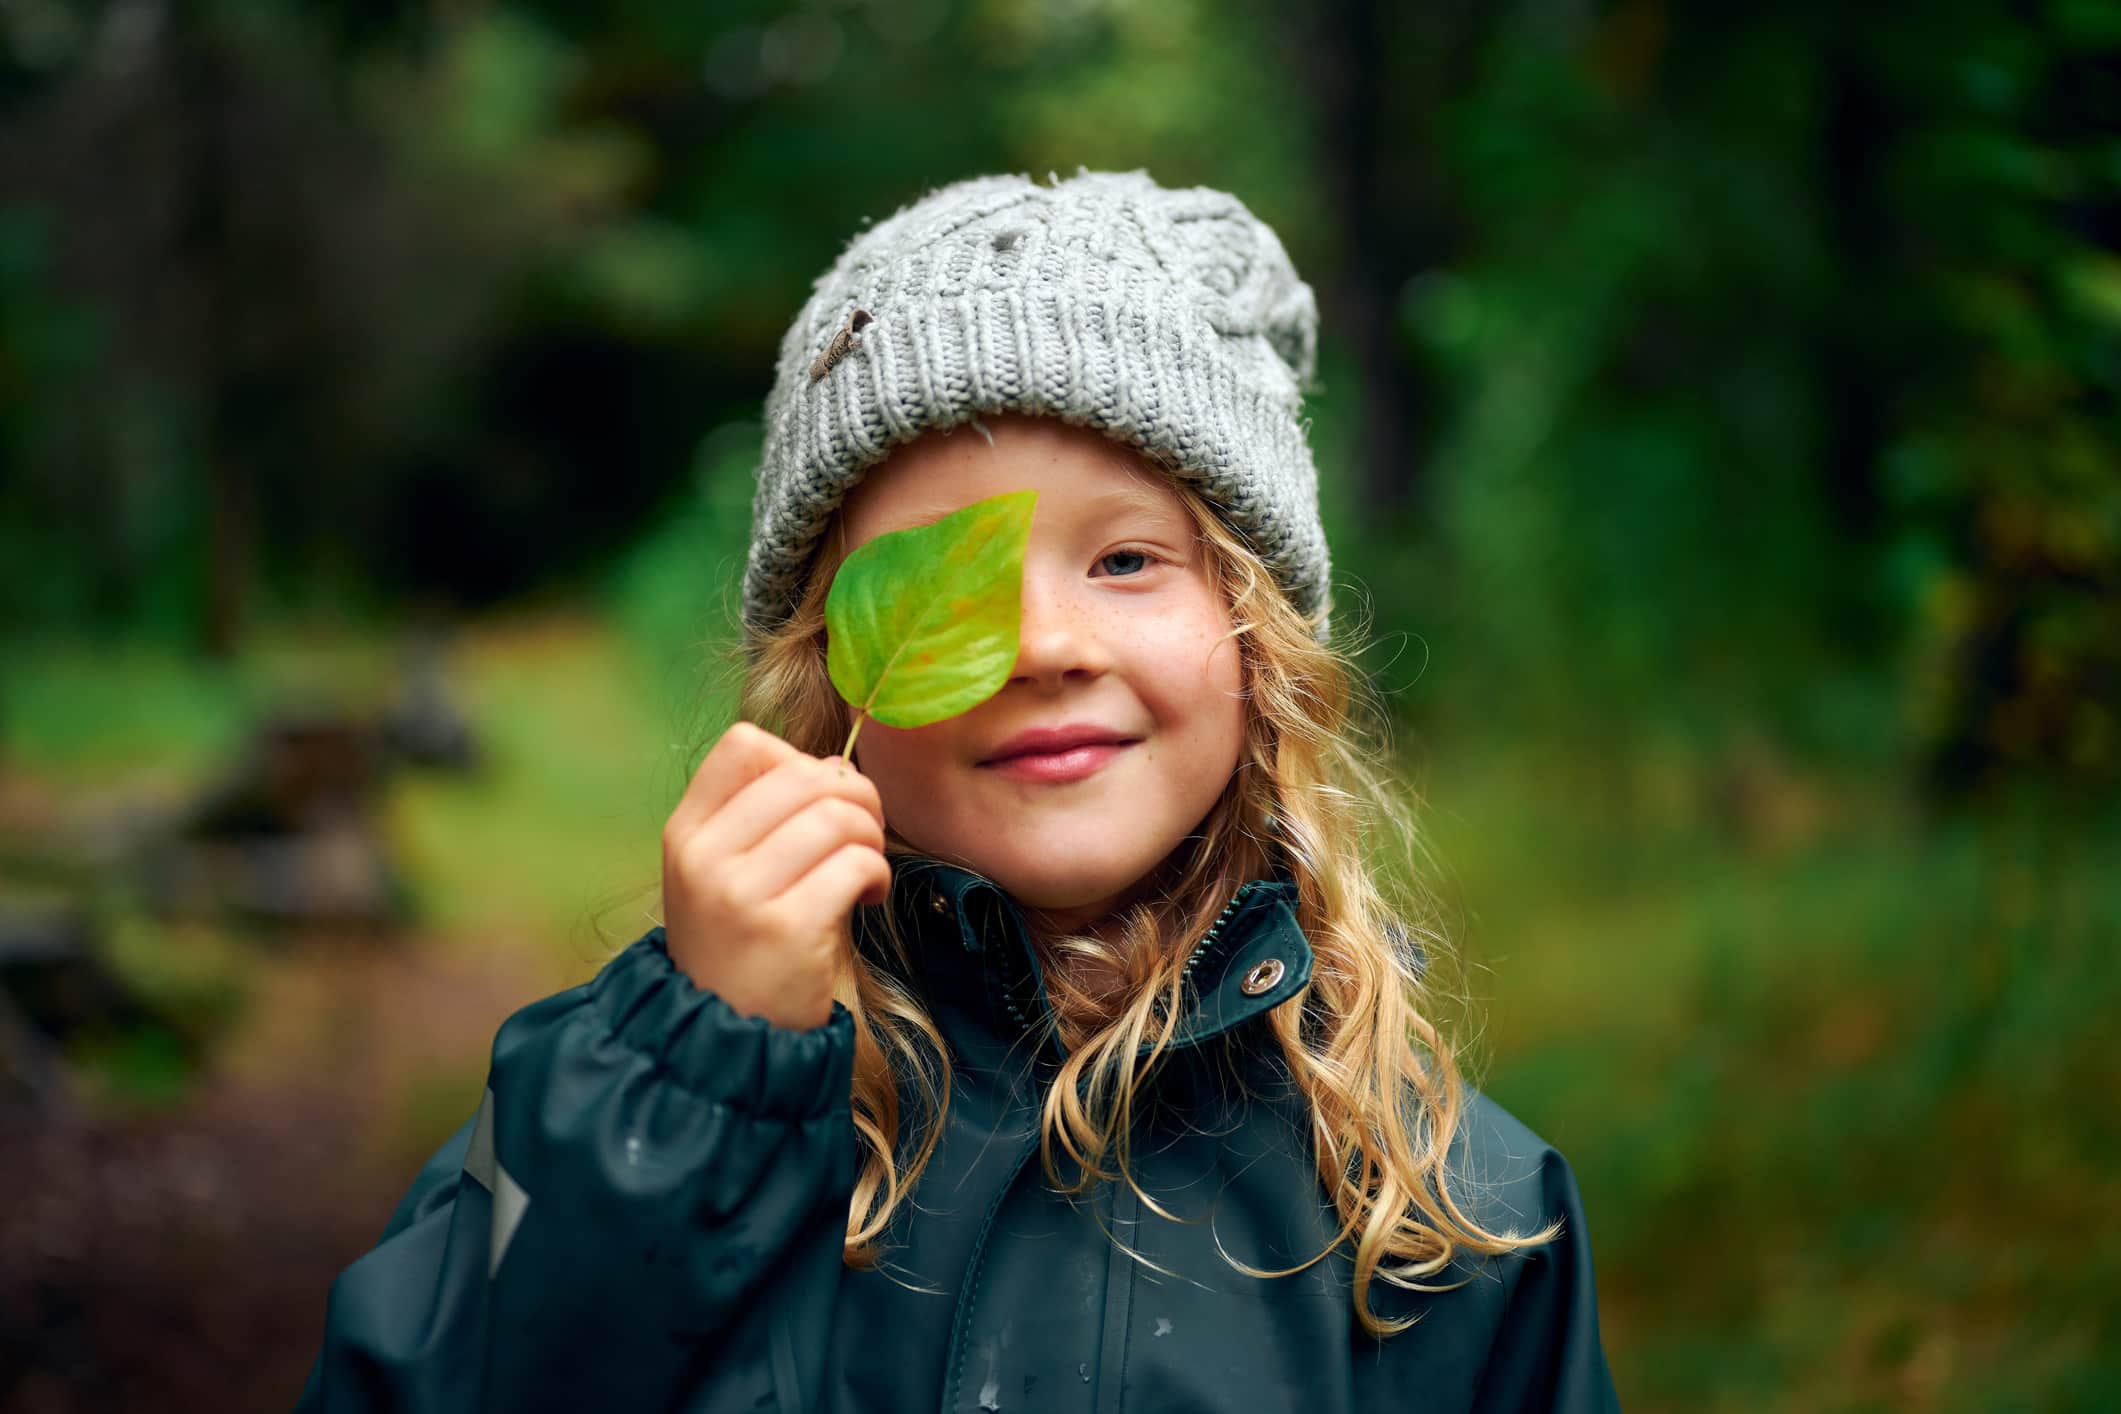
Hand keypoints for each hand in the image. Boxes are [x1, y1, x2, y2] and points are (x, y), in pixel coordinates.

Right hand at [660, 721, 890, 1029]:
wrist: (723, 1041)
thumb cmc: (738, 947)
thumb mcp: (720, 875)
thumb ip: (762, 817)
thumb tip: (833, 766)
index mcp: (686, 833)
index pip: (743, 744)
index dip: (796, 760)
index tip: (815, 803)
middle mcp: (706, 857)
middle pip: (804, 775)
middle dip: (854, 796)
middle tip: (862, 836)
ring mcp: (743, 893)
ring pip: (837, 815)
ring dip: (870, 836)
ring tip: (866, 870)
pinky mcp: (789, 928)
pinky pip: (856, 863)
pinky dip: (877, 874)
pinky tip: (869, 897)